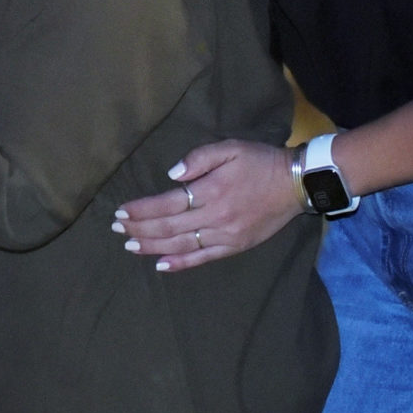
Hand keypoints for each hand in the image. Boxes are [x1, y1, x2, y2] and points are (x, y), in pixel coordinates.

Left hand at [109, 138, 305, 272]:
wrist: (296, 184)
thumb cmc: (260, 162)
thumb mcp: (230, 148)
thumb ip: (199, 158)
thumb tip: (172, 174)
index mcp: (211, 191)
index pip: (167, 203)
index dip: (141, 210)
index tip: (121, 212)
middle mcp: (214, 217)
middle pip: (168, 227)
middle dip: (139, 228)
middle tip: (117, 229)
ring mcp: (224, 236)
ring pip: (181, 245)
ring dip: (152, 247)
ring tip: (130, 246)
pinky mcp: (234, 247)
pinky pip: (202, 258)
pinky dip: (180, 264)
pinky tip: (161, 265)